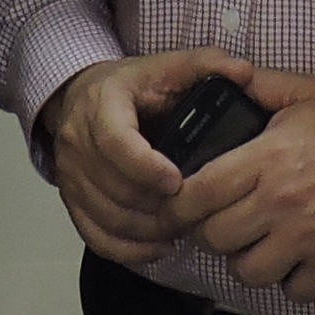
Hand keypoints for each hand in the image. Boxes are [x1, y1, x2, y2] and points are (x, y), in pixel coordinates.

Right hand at [37, 50, 242, 263]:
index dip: (146, 167)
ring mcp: (71, 175)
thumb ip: (206, 65)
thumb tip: (243, 71)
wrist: (81, 95)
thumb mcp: (166, 66)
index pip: (116, 143)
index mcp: (102, 105)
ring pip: (108, 216)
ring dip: (148, 229)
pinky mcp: (71, 200)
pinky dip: (128, 249)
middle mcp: (78, 141)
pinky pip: (95, 236)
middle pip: (115, 188)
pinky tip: (159, 246)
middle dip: (158, 205)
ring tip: (183, 226)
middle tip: (195, 210)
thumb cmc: (128, 86)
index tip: (177, 181)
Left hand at [170, 66, 314, 302]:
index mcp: (267, 159)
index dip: (177, 205)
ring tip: (256, 242)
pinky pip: (294, 291)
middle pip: (216, 238)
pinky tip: (294, 259)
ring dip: (246, 260)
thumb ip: (258, 86)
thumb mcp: (304, 92)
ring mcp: (307, 239)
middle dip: (210, 232)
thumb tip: (223, 79)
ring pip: (248, 272)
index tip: (175, 206)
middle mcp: (281, 203)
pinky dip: (290, 281)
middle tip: (221, 221)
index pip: (198, 193)